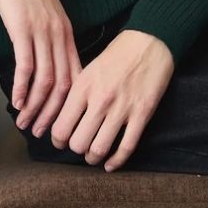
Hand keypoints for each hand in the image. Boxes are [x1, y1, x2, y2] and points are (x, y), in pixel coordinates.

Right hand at [0, 0, 83, 132]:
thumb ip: (50, 37)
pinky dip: (22, 87)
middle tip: (42, 132)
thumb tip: (44, 63)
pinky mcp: (24, 29)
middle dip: (53, 113)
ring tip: (25, 123)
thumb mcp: (46, 15)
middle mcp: (59, 36)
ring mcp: (43, 34)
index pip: (75, 77)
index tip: (60, 122)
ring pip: (45, 79)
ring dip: (35, 105)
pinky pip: (26, 65)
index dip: (69, 104)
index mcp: (67, 34)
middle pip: (63, 84)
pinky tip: (16, 101)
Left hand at [49, 30, 174, 170]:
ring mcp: (122, 108)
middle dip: (76, 150)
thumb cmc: (116, 55)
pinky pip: (126, 147)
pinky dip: (116, 162)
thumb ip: (75, 95)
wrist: (149, 42)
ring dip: (93, 157)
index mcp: (83, 87)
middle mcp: (100, 100)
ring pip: (99, 149)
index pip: (61, 128)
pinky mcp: (142, 114)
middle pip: (78, 143)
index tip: (61, 142)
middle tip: (79, 146)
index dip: (58, 141)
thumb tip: (60, 119)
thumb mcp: (87, 70)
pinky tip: (110, 164)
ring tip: (93, 155)